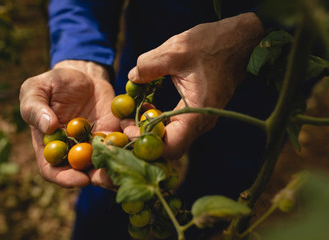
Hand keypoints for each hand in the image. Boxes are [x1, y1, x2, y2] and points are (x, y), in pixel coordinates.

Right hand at [19, 60, 119, 188]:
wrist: (82, 76)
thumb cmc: (54, 84)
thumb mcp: (36, 90)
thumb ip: (35, 107)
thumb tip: (48, 126)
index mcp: (50, 146)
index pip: (53, 171)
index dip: (65, 178)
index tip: (79, 179)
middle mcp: (73, 152)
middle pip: (83, 173)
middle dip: (98, 178)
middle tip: (110, 179)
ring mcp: (95, 145)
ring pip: (106, 163)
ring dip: (118, 167)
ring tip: (129, 166)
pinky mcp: (113, 135)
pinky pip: (122, 144)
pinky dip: (131, 146)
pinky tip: (140, 142)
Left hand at [124, 13, 263, 159]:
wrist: (238, 42)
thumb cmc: (211, 45)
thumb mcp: (175, 51)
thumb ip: (148, 66)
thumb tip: (131, 78)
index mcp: (197, 112)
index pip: (171, 146)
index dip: (145, 143)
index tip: (127, 129)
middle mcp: (201, 122)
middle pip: (169, 146)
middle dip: (143, 137)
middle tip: (125, 120)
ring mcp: (201, 120)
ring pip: (172, 138)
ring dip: (150, 129)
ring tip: (133, 110)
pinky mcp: (198, 114)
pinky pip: (176, 126)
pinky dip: (159, 121)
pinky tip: (148, 105)